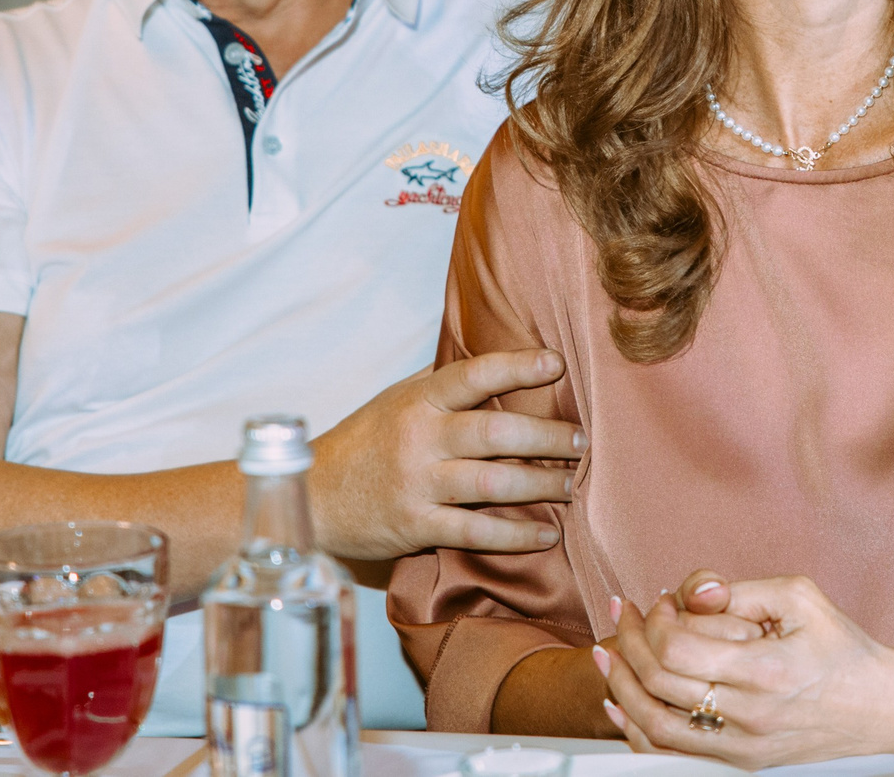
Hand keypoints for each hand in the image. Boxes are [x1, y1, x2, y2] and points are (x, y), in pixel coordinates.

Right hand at [306, 350, 582, 559]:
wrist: (312, 497)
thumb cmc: (364, 442)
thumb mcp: (396, 399)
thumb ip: (441, 383)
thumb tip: (495, 357)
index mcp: (418, 401)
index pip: (474, 375)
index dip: (518, 366)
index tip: (557, 363)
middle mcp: (419, 438)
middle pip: (494, 431)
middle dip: (546, 436)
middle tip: (581, 440)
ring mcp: (417, 483)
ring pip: (491, 481)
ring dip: (540, 483)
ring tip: (570, 484)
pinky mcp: (415, 526)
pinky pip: (475, 531)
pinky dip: (516, 535)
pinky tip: (546, 535)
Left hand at [595, 572, 893, 767]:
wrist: (880, 711)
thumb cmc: (842, 650)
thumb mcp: (800, 598)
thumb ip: (740, 590)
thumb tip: (691, 592)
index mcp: (766, 669)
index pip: (678, 650)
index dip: (656, 621)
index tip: (659, 602)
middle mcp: (750, 715)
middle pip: (659, 684)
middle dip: (629, 642)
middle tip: (622, 615)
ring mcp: (742, 746)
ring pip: (656, 725)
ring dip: (621, 686)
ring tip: (608, 654)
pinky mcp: (741, 763)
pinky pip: (673, 754)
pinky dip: (638, 730)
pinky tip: (621, 704)